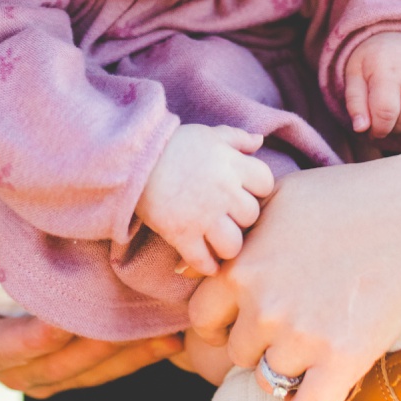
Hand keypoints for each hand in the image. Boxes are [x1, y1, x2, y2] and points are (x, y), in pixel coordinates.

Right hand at [0, 219, 180, 396]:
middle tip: (129, 322)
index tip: (59, 322)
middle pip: (52, 368)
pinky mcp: (66, 366)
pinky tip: (168, 339)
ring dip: (123, 357)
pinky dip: (133, 357)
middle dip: (93, 347)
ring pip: (83, 374)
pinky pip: (100, 370)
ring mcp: (38, 372)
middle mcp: (5, 367)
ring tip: (161, 332)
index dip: (29, 341)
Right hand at [136, 124, 275, 276]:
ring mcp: (203, 216)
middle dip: (241, 218)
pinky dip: (206, 266)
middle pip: (251, 216)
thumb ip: (237, 138)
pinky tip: (206, 261)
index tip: (244, 191)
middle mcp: (223, 191)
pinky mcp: (181, 235)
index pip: (265, 184)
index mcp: (232, 164)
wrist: (134, 160)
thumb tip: (259, 141)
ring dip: (227, 246)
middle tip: (228, 217)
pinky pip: (203, 261)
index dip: (257, 189)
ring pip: (233, 245)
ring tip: (218, 242)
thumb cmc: (173, 145)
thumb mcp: (208, 134)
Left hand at [188, 153, 400, 400]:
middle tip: (292, 324)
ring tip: (312, 345)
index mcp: (240, 268)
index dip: (221, 322)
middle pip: (238, 352)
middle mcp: (263, 306)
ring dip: (286, 368)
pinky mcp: (342, 360)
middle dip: (260, 342)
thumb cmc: (345, 198)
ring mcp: (301, 336)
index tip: (240, 321)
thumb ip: (236, 233)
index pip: (202, 318)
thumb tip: (190, 264)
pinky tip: (319, 384)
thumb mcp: (277, 199)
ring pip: (269, 379)